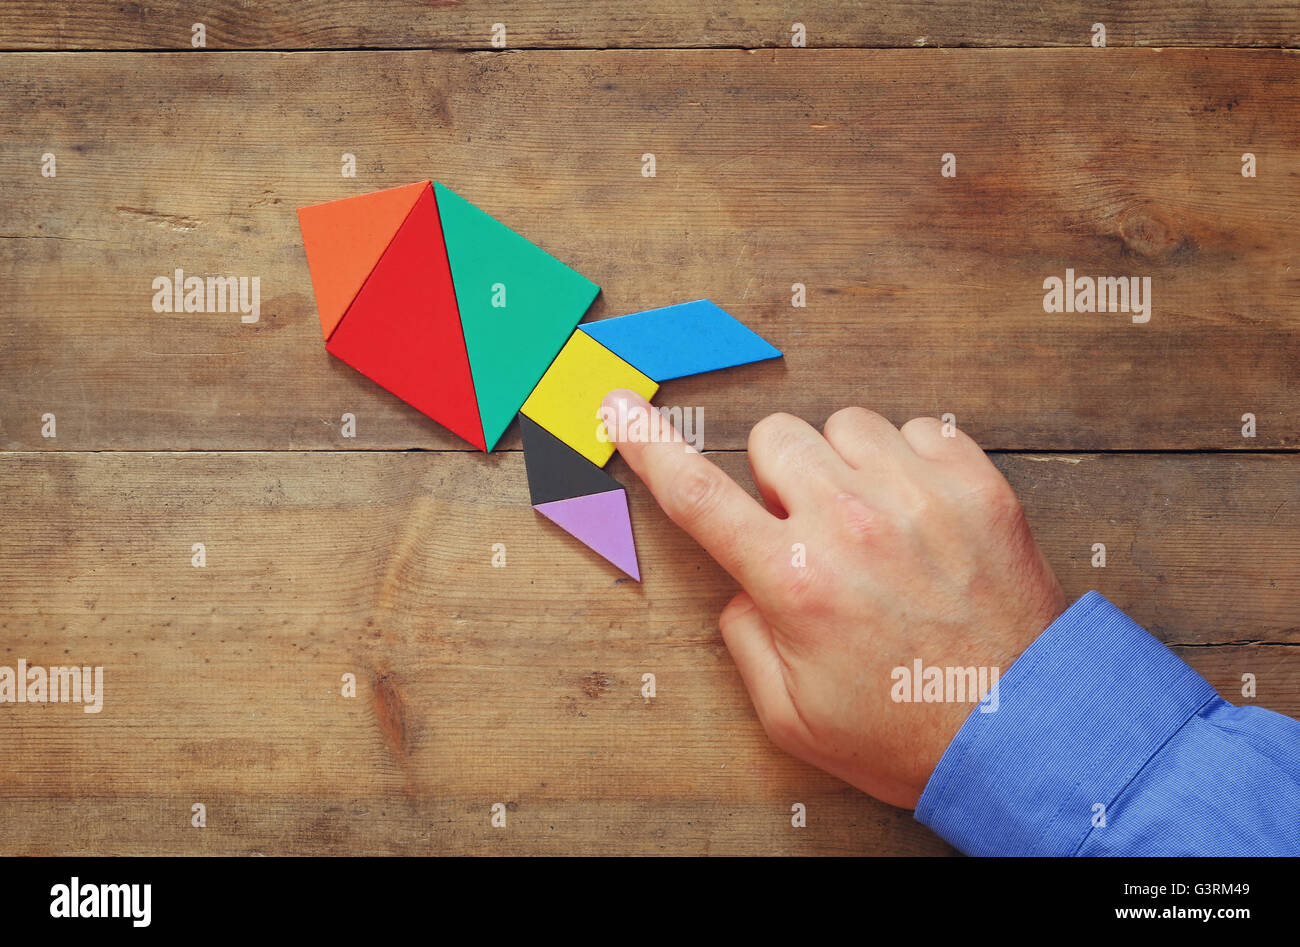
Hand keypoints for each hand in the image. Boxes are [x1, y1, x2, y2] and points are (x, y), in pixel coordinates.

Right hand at [601, 390, 1066, 808]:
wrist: (1027, 733)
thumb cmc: (907, 731)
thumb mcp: (792, 716)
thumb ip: (744, 638)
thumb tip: (742, 581)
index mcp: (795, 582)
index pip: (698, 496)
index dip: (650, 448)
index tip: (623, 410)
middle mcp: (851, 525)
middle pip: (775, 437)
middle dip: (779, 478)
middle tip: (809, 528)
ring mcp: (919, 497)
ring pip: (845, 423)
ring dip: (844, 464)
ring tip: (873, 520)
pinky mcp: (977, 486)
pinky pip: (920, 427)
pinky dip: (911, 460)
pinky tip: (920, 512)